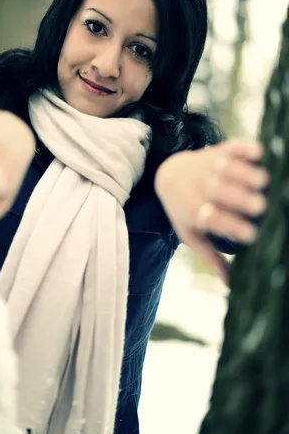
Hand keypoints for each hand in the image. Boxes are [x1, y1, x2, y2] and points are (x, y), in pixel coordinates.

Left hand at [154, 139, 268, 283]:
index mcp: (193, 210)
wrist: (169, 174)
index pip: (210, 219)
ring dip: (244, 173)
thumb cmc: (186, 209)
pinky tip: (259, 152)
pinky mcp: (219, 149)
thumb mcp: (192, 234)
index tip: (251, 235)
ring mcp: (208, 165)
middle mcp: (199, 186)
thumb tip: (230, 286)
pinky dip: (244, 148)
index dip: (229, 226)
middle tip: (260, 207)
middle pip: (216, 191)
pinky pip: (231, 147)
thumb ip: (210, 257)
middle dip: (238, 199)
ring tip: (264, 182)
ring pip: (224, 168)